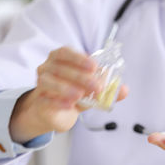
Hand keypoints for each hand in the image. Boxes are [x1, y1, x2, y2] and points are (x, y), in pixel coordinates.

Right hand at [9, 47, 128, 142]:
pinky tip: (69, 105)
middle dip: (80, 76)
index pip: (66, 52)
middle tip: (97, 86)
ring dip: (66, 87)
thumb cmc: (75, 94)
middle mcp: (47, 68)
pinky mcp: (39, 102)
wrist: (56, 113)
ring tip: (80, 95)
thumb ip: (109, 89)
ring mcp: (41, 85)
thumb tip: (125, 90)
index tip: (94, 66)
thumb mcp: (93, 90)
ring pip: (48, 81)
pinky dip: (58, 102)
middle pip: (60, 67)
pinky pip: (45, 100)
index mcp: (60, 59)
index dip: (79, 58)